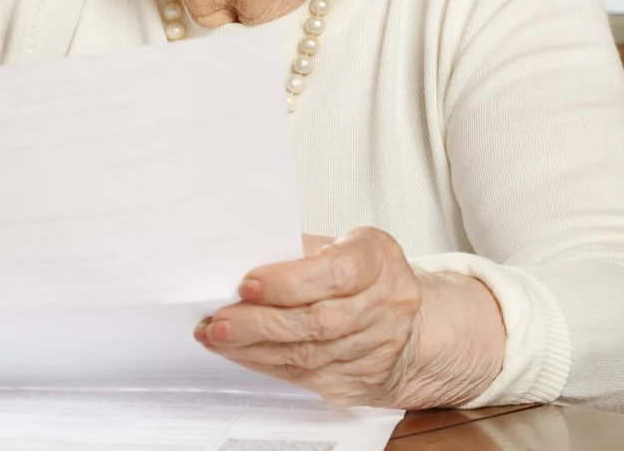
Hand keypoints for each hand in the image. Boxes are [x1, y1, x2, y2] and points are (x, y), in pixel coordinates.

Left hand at [194, 228, 503, 407]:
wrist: (406, 320)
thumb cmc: (360, 273)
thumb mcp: (337, 244)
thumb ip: (295, 250)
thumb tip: (236, 258)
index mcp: (378, 259)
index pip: (334, 273)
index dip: (286, 282)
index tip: (245, 285)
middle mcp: (386, 304)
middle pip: (317, 321)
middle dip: (259, 323)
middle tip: (219, 320)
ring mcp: (377, 347)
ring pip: (308, 355)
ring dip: (253, 348)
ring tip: (217, 336)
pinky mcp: (361, 380)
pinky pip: (306, 376)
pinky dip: (266, 364)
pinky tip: (240, 353)